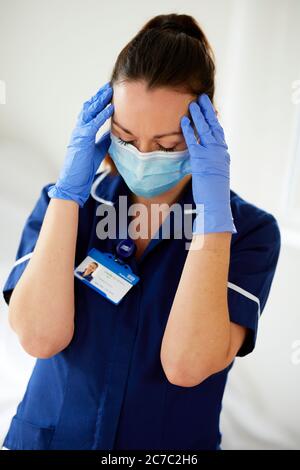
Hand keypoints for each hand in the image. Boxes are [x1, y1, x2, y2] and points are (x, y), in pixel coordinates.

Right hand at [48, 82, 113, 206]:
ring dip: (100, 100)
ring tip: (110, 91)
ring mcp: (79, 133)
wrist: (73, 181)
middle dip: (99, 96)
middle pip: (89, 107)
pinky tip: (111, 108)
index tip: (108, 92)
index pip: (90, 112)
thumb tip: (113, 133)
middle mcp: (79, 129)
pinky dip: (102, 115)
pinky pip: (93, 124)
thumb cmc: (84, 168)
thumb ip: (104, 140)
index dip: (99, 101)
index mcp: (82, 131)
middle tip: (109, 85)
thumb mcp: (98, 150)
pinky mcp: (82, 140)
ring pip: (89, 111)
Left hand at [180, 94, 235, 233]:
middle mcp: (219, 152)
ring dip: (199, 116)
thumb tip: (204, 161)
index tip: (210, 108)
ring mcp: (211, 155)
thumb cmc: (213, 195)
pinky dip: (189, 130)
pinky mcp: (201, 161)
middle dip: (207, 111)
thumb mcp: (214, 176)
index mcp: (223, 155)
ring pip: (205, 130)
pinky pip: (194, 141)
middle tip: (202, 98)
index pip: (219, 132)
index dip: (214, 119)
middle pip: (213, 126)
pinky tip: (184, 120)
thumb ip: (210, 165)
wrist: (215, 205)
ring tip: (193, 103)